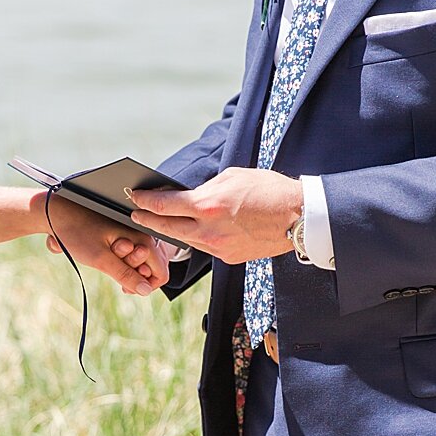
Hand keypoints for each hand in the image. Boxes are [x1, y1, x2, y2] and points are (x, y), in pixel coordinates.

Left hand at [42, 195, 169, 294]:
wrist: (55, 212)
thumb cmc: (76, 232)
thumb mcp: (100, 258)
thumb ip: (125, 275)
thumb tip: (145, 291)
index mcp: (141, 238)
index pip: (160, 272)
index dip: (146, 285)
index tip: (126, 287)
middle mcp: (140, 234)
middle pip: (150, 267)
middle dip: (132, 275)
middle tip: (109, 268)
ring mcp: (131, 234)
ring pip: (138, 262)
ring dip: (123, 268)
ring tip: (102, 259)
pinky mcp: (120, 234)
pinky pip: (127, 254)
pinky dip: (117, 261)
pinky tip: (101, 256)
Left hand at [127, 167, 299, 264]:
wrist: (300, 217)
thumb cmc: (269, 190)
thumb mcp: (232, 178)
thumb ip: (205, 189)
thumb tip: (187, 196)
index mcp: (207, 205)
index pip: (164, 206)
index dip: (144, 202)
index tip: (134, 198)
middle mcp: (209, 230)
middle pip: (166, 228)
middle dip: (147, 220)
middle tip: (135, 214)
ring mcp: (218, 247)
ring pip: (185, 239)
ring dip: (171, 230)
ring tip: (160, 221)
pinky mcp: (229, 257)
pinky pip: (204, 247)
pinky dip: (196, 237)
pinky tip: (192, 230)